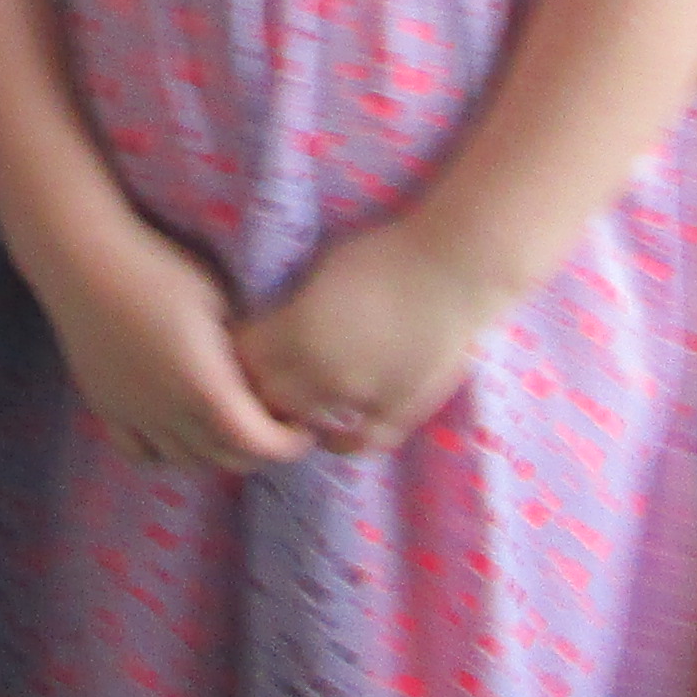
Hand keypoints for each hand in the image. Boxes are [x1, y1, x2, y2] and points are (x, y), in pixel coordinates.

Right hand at [45, 217, 310, 475]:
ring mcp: (133, 415)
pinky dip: (167, 452)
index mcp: (205, 389)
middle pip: (225, 458)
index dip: (287, 444)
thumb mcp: (219, 299)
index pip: (258, 443)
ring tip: (229, 426)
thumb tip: (267, 369)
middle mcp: (169, 414)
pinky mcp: (105, 407)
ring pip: (184, 461)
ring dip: (215, 453)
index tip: (303, 429)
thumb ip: (244, 347)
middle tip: (273, 425)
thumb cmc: (159, 266)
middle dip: (258, 450)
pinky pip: (140, 453)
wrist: (83, 258)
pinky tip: (177, 428)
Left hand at [234, 219, 507, 459]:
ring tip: (295, 398)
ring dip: (296, 412)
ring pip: (307, 423)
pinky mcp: (398, 412)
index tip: (245, 343)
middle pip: (267, 397)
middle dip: (261, 386)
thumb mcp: (323, 269)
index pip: (244, 359)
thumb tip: (270, 322)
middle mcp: (323, 372)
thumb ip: (293, 306)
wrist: (455, 269)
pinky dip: (340, 441)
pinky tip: (332, 431)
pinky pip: (358, 443)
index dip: (241, 351)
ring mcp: (362, 398)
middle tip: (266, 374)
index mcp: (299, 331)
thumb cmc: (387, 253)